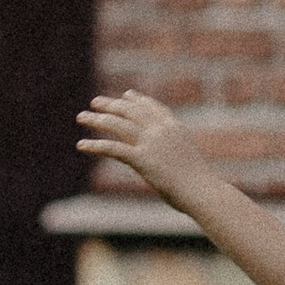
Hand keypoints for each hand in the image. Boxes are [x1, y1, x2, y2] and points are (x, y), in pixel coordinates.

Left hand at [77, 88, 207, 207]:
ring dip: (97, 119)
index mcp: (174, 128)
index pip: (153, 107)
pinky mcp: (142, 159)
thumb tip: (169, 158)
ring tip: (81, 117)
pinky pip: (113, 149)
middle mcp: (161, 130)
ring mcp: (151, 143)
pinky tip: (81, 145)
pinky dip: (95, 146)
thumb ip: (175, 151)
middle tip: (95, 102)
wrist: (202, 190)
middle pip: (131, 111)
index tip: (127, 95)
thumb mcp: (188, 158)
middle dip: (111, 105)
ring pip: (118, 125)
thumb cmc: (199, 182)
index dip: (138, 100)